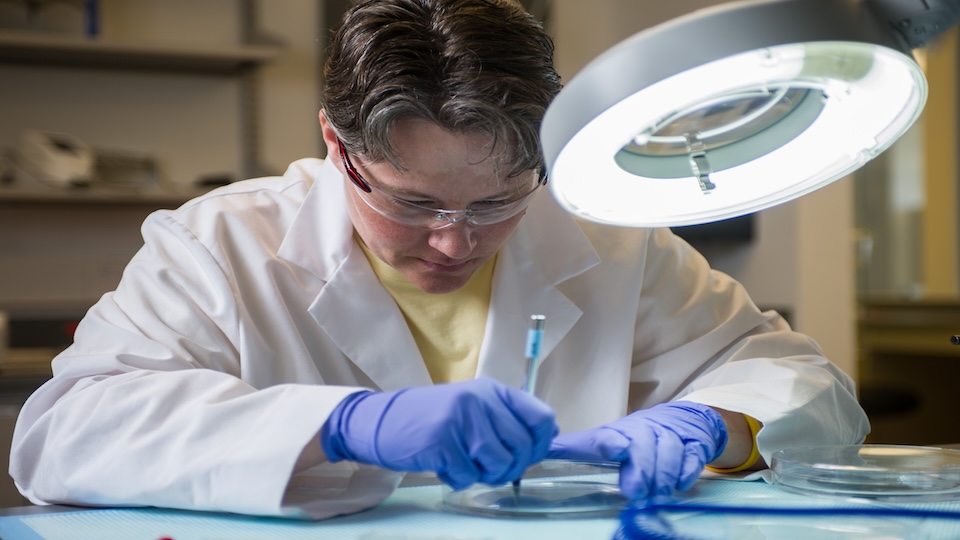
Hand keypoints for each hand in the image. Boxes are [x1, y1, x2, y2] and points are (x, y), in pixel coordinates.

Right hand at [321, 377, 556, 489]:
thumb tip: (545, 440)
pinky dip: (459, 479)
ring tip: (465, 464)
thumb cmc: (430, 418)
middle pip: (523, 447)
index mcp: (492, 390)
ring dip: (484, 475)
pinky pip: (469, 476)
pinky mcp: (441, 441)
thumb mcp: (472, 407)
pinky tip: (444, 466)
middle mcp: (479, 400)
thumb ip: (505, 419)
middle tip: (489, 467)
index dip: (539, 445)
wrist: (380, 420)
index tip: (525, 455)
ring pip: (499, 465)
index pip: (542, 419)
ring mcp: (460, 419)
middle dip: (510, 467)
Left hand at [546, 402, 726, 501]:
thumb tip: (538, 450)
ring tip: (657, 494)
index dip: (612, 442)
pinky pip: (692, 457)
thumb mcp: (603, 438)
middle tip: (636, 491)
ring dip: (662, 475)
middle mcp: (644, 431)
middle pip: (643, 446)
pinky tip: (681, 483)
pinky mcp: (694, 445)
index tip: (616, 450)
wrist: (683, 419)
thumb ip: (574, 447)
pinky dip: (687, 470)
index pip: (611, 436)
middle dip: (641, 468)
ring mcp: (671, 437)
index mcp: (618, 433)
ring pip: (668, 452)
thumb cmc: (635, 436)